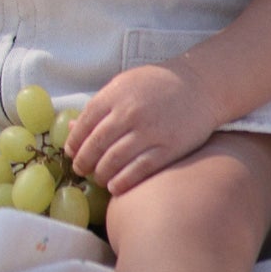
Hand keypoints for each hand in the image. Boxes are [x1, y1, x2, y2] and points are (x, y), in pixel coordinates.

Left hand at [65, 61, 221, 195]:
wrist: (200, 86)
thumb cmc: (158, 86)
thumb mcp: (125, 85)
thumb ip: (99, 106)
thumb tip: (70, 128)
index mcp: (116, 94)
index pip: (84, 124)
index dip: (75, 143)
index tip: (72, 153)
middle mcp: (130, 113)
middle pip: (96, 145)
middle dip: (84, 162)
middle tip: (82, 170)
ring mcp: (150, 131)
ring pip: (114, 161)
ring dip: (101, 174)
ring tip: (100, 178)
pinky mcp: (169, 148)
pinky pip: (138, 170)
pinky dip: (122, 182)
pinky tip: (116, 186)